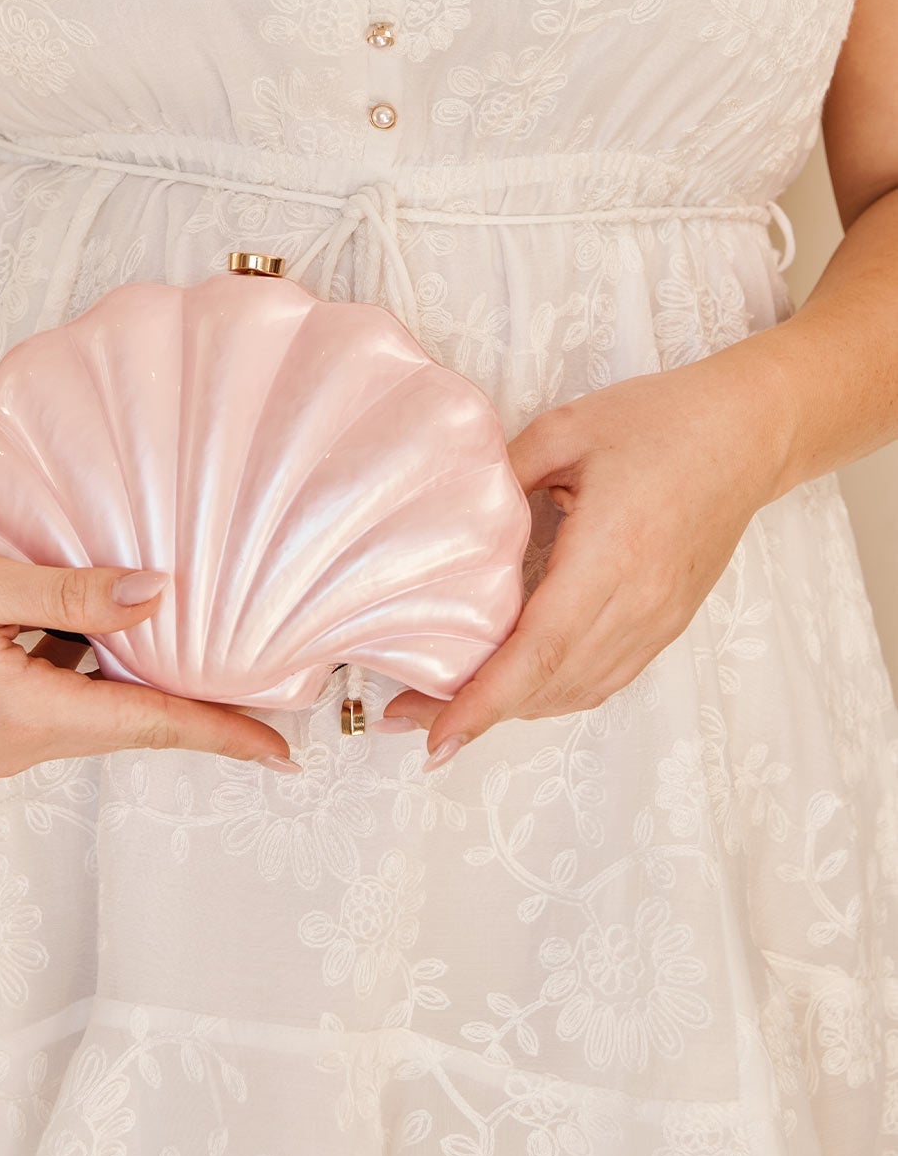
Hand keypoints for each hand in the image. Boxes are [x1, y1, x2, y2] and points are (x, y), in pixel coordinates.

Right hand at [0, 540, 297, 778]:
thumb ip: (67, 592)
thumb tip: (159, 593)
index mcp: (19, 717)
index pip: (145, 727)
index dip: (219, 736)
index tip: (283, 753)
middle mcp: (15, 747)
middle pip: (128, 722)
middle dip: (193, 704)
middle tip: (264, 683)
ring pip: (93, 707)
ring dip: (135, 676)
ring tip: (189, 632)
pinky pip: (57, 698)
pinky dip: (88, 666)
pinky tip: (93, 620)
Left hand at [373, 346, 794, 766]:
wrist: (749, 432)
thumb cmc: (660, 420)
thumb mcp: (565, 429)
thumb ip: (503, 475)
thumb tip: (449, 516)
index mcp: (611, 554)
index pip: (539, 649)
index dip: (483, 700)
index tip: (432, 735)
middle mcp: (639, 602)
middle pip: (551, 683)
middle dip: (476, 713)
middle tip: (406, 718)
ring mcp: (660, 620)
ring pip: (578, 690)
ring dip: (514, 708)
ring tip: (449, 708)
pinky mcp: (669, 623)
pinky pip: (606, 677)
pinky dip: (555, 693)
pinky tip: (516, 687)